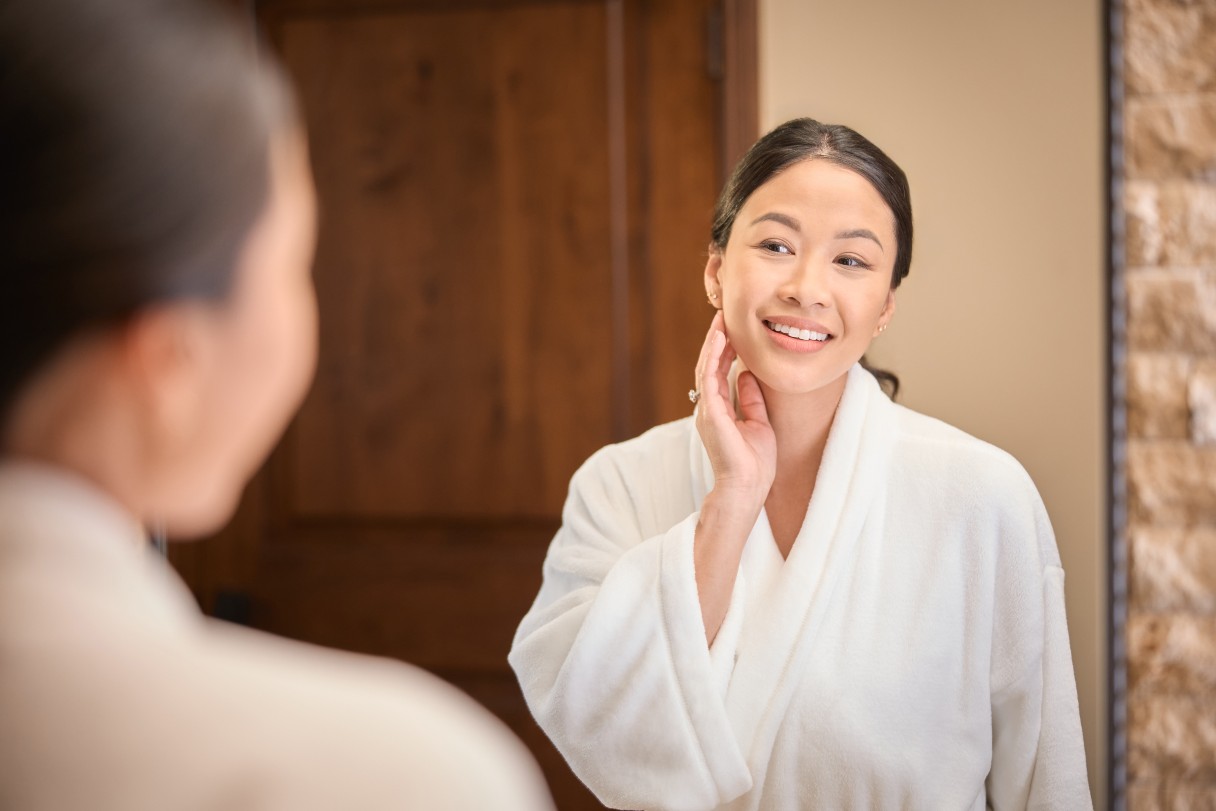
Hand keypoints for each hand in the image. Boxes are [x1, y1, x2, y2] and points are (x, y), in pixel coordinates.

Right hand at [693, 311, 776, 509]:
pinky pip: (709, 377)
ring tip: (720, 321)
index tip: (732, 330)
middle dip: (716, 341)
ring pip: (706, 367)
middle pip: (709, 366)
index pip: (719, 373)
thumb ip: (751, 399)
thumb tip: (748, 375)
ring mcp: (707, 410)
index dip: (725, 351)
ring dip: (713, 343)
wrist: (748, 487)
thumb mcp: (758, 423)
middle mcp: (709, 408)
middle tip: (723, 316)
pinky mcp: (711, 413)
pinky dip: (713, 356)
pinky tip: (720, 339)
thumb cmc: (754, 463)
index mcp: (719, 411)